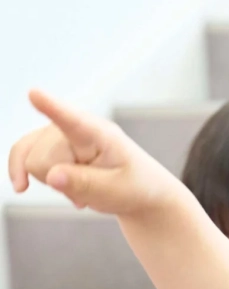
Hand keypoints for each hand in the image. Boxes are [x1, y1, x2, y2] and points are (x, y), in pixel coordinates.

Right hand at [8, 90, 174, 215]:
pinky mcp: (50, 144)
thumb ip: (84, 184)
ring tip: (85, 187)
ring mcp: (60, 134)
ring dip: (54, 182)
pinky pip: (24, 159)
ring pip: (29, 160)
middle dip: (58, 180)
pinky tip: (68, 191)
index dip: (52, 108)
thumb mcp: (115, 192)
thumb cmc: (134, 187)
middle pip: (40, 157)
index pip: (72, 120)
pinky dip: (38, 178)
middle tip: (92, 188)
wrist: (141, 191)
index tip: (35, 94)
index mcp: (99, 135)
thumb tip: (51, 177)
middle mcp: (74, 128)